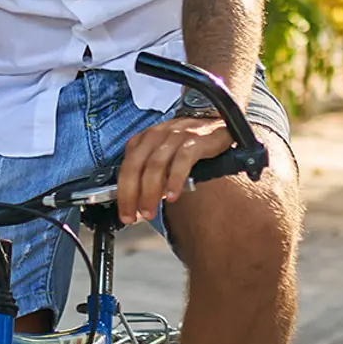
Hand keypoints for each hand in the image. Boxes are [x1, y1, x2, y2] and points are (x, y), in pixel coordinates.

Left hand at [116, 117, 234, 225]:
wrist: (219, 127)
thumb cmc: (191, 143)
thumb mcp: (164, 152)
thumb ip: (150, 171)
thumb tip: (139, 199)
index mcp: (145, 139)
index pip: (126, 167)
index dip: (123, 193)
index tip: (126, 213)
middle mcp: (157, 135)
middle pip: (135, 166)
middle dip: (131, 195)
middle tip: (134, 216)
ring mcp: (175, 136)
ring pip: (155, 166)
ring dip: (150, 192)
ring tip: (151, 211)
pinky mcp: (195, 140)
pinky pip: (181, 161)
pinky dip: (174, 180)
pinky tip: (173, 195)